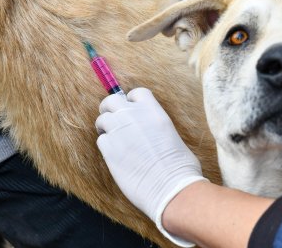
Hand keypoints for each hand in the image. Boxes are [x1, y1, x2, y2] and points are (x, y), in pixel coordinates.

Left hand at [96, 88, 205, 246]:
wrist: (170, 187)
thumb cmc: (180, 169)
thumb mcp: (173, 137)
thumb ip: (157, 128)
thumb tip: (152, 134)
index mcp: (154, 111)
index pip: (136, 93)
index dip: (130, 100)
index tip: (130, 109)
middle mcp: (134, 116)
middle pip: (111, 101)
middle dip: (109, 109)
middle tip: (112, 120)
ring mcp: (119, 131)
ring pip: (102, 120)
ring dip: (105, 128)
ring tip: (112, 139)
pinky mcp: (109, 149)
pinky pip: (101, 140)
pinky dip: (106, 146)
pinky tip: (115, 156)